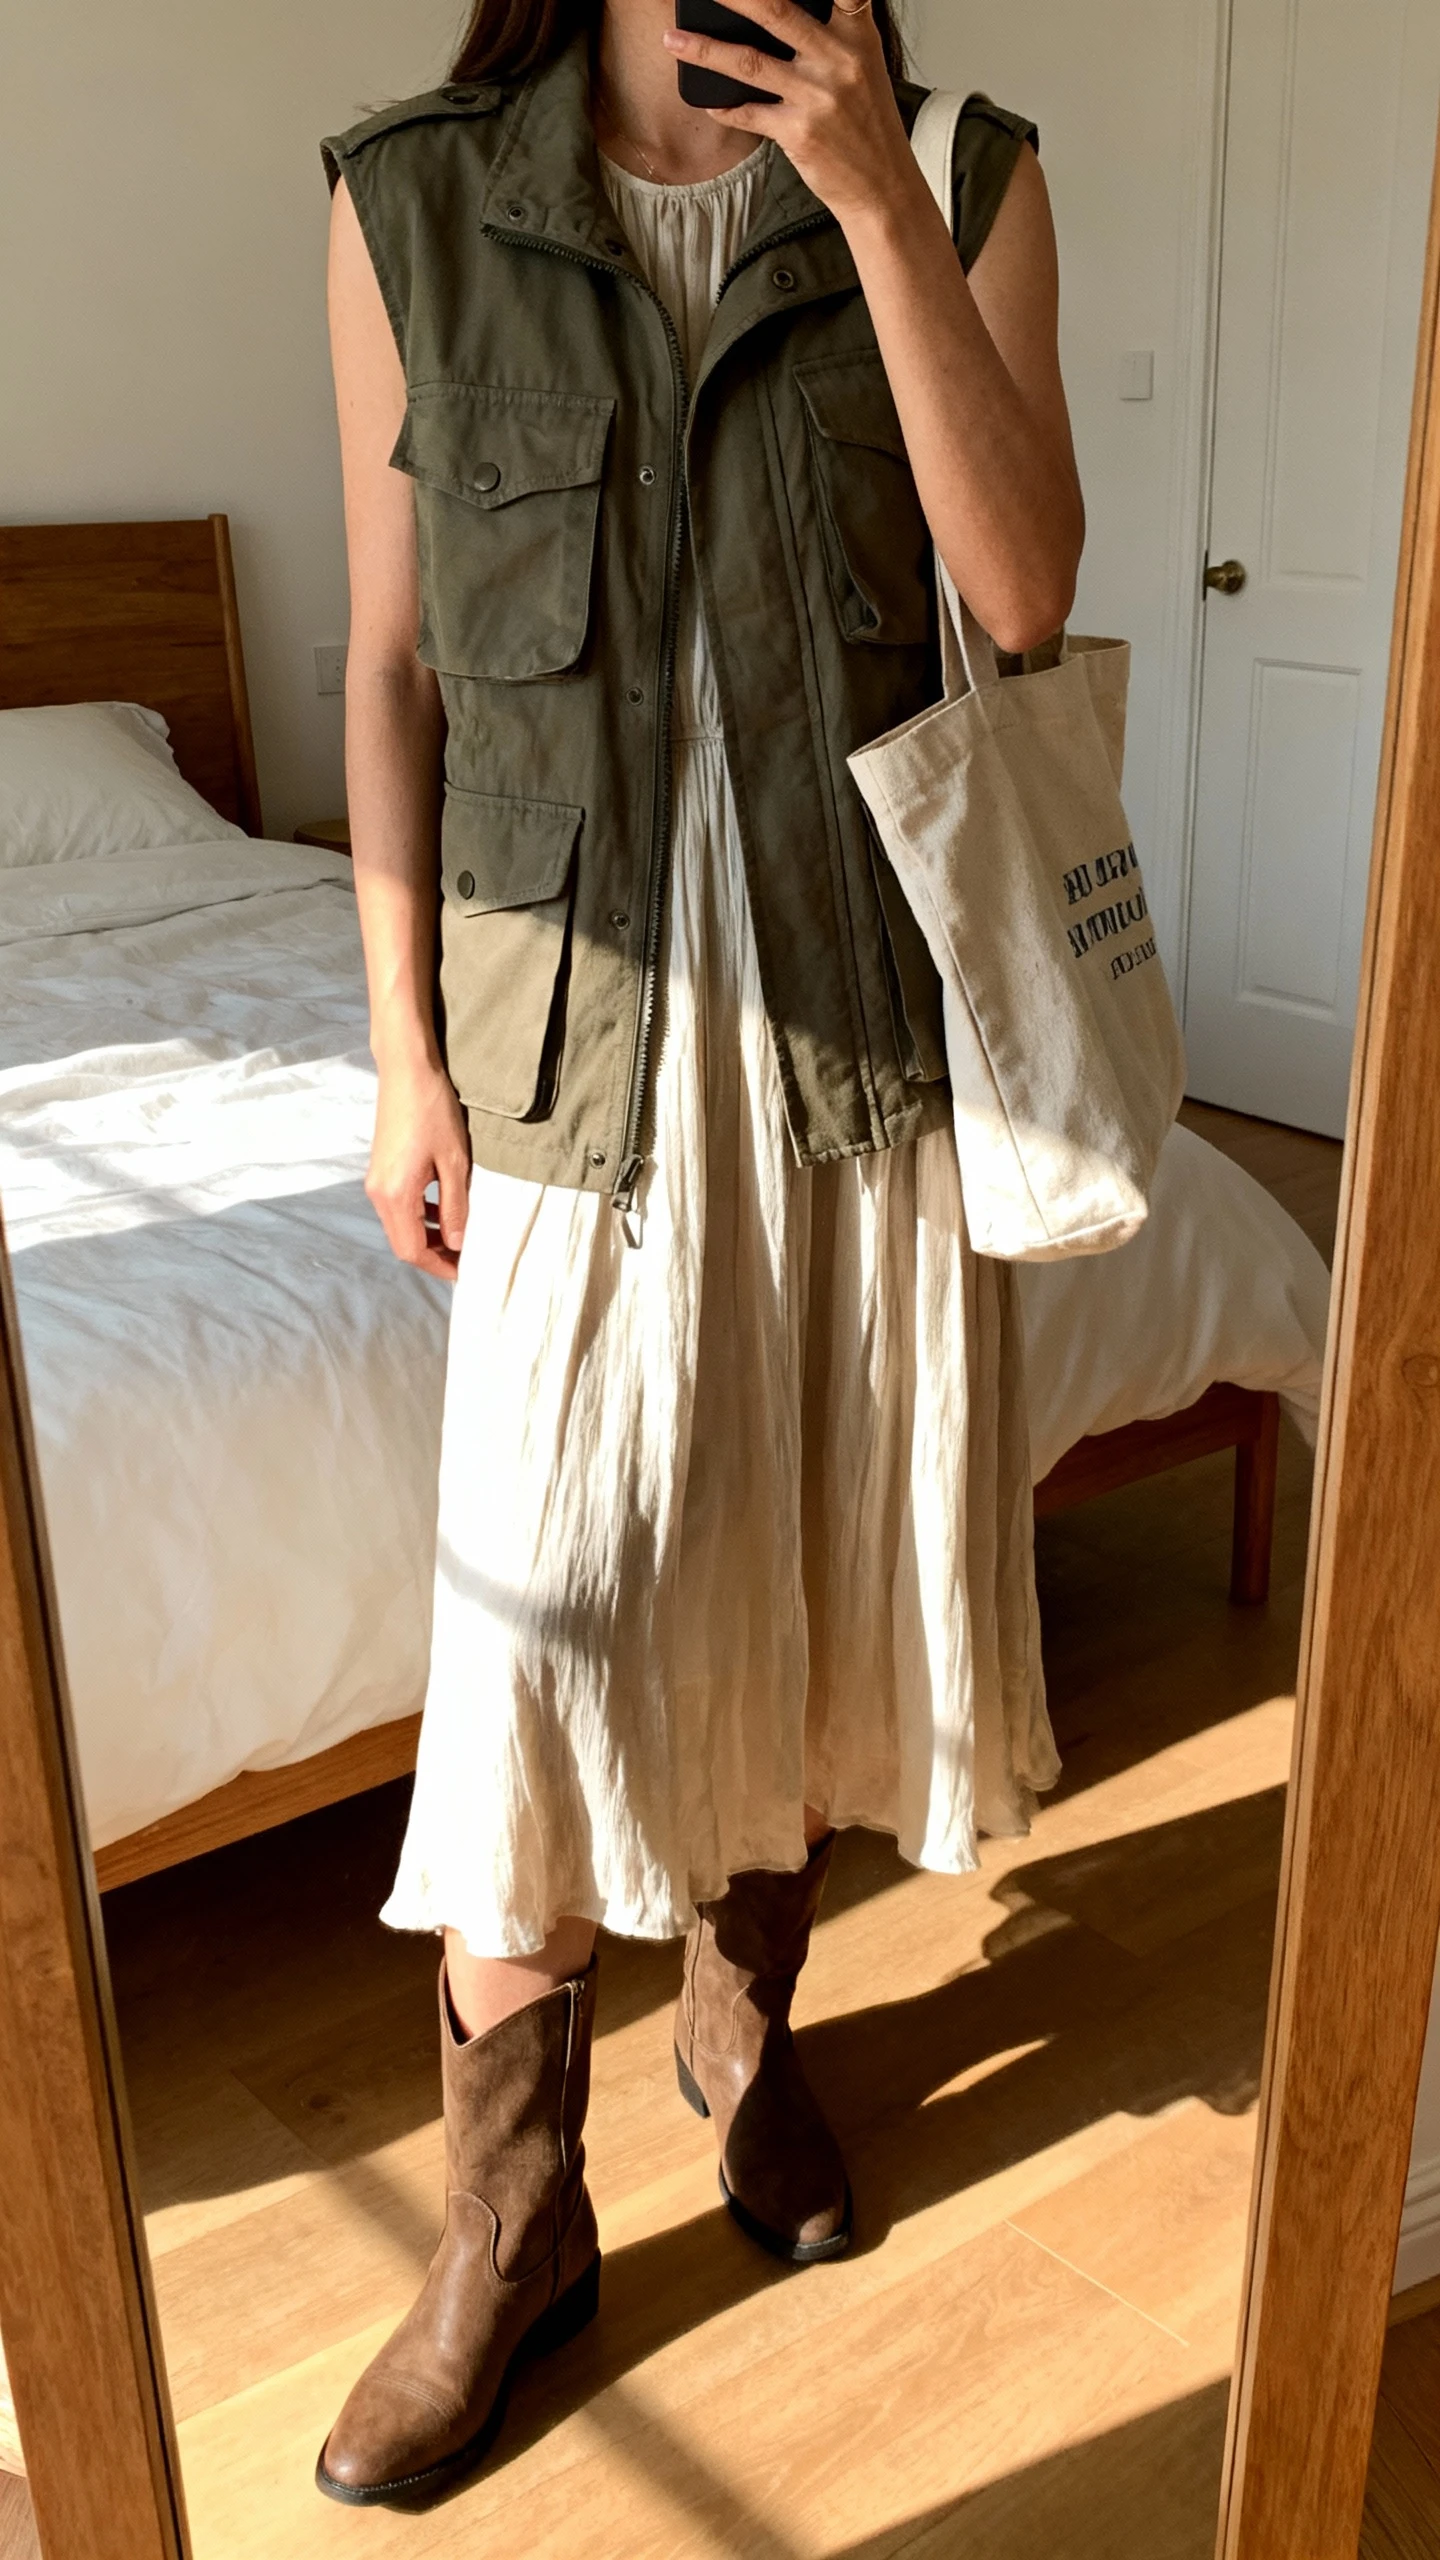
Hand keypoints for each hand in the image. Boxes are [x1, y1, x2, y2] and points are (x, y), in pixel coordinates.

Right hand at [366, 1053, 471, 1280]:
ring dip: (427, 1237)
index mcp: (395, 1195)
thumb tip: (457, 1244)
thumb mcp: (454, 1162)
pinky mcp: (380, 1170)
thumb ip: (455, 1207)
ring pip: (400, 1226)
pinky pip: (398, 1207)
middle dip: (434, 1256)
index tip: (465, 1272)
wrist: (406, 1070)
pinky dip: (420, 1217)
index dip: (439, 1266)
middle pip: (403, 1243)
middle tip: (465, 1260)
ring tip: (459, 1238)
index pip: (413, 1250)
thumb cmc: (433, 1110)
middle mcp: (378, 1193)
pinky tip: (443, 1210)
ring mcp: (376, 1181)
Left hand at [662, 0, 922, 226]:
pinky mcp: (798, 133)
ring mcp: (817, 97)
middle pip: (775, 11)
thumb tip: (775, 15)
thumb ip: (830, 35)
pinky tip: (706, 103)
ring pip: (748, 62)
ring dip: (704, 50)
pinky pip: (748, 114)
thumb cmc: (869, 124)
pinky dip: (723, 109)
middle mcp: (838, 60)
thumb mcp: (863, 67)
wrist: (883, 186)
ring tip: (672, 39)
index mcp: (857, 35)